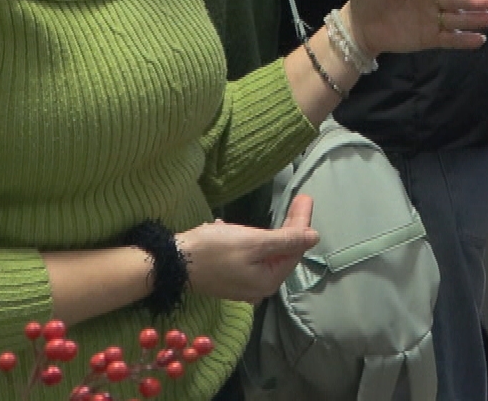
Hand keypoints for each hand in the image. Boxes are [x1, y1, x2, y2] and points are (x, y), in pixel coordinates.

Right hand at [177, 194, 320, 301]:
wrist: (173, 263)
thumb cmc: (214, 250)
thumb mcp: (254, 242)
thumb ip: (286, 240)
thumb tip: (314, 237)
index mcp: (268, 281)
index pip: (294, 250)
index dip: (301, 224)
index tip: (306, 200)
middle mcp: (258, 288)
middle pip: (281, 253)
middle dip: (290, 227)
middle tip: (300, 200)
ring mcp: (242, 285)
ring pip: (264, 254)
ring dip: (270, 233)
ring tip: (279, 212)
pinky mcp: (228, 278)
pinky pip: (247, 257)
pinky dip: (248, 240)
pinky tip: (236, 229)